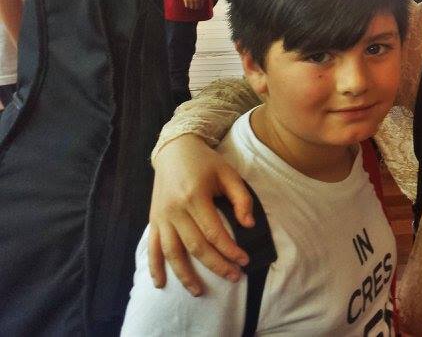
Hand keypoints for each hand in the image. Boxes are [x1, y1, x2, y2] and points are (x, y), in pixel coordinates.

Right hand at [148, 136, 253, 294]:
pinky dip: (154, 267)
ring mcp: (161, 216)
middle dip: (216, 265)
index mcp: (195, 196)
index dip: (230, 250)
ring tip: (199, 292)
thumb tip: (249, 225)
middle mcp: (175, 209)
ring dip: (185, 275)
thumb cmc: (206, 163)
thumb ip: (241, 199)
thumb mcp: (229, 174)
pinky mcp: (153, 220)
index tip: (245, 261)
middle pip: (195, 246)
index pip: (214, 232)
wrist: (174, 150)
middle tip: (234, 277)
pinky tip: (160, 283)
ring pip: (172, 252)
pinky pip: (152, 247)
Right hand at [179, 0, 203, 9]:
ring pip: (192, 7)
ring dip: (191, 7)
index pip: (201, 4)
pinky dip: (187, 6)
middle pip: (197, 7)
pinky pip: (187, 5)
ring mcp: (191, 0)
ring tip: (190, 6)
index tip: (198, 6)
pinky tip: (186, 5)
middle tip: (194, 8)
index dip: (200, 6)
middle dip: (196, 7)